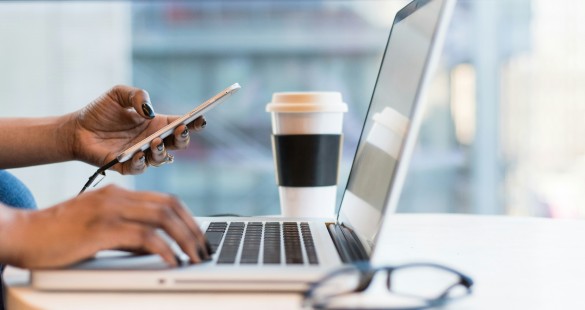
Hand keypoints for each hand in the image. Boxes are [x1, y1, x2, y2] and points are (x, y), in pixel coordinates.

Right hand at [0, 185, 209, 268]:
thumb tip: (156, 247)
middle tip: (204, 249)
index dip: (188, 218)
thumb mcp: (99, 229)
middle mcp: (117, 197)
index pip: (166, 199)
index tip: (199, 236)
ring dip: (185, 239)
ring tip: (195, 257)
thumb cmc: (58, 235)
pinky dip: (164, 249)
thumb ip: (128, 233)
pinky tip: (172, 261)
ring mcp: (109, 210)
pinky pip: (144, 237)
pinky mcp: (101, 229)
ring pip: (162, 218)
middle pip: (170, 206)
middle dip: (193, 229)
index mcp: (118, 194)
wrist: (22, 234)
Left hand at [69, 85, 206, 173]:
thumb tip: (149, 111)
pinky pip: (139, 168)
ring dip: (162, 151)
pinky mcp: (126, 166)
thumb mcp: (119, 94)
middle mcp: (153, 141)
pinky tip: (138, 153)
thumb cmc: (100, 111)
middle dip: (183, 138)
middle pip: (178, 144)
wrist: (76, 129)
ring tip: (156, 142)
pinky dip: (141, 162)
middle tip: (180, 130)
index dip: (193, 123)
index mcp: (156, 124)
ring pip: (162, 159)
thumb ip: (137, 95)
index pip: (181, 124)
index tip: (200, 118)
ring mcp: (141, 155)